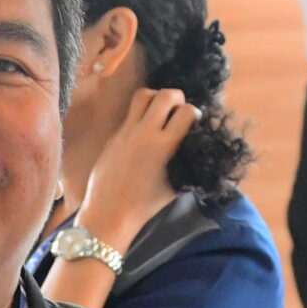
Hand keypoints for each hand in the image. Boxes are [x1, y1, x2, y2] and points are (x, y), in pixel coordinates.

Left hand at [76, 87, 194, 247]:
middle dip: (178, 97)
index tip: (194, 121)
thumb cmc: (145, 205)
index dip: (195, 112)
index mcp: (164, 146)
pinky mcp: (114, 135)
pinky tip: (144, 128)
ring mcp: (127, 132)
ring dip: (156, 97)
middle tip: (179, 109)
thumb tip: (197, 149)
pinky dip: (141, 113)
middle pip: (166, 95)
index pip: (187, 112)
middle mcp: (145, 133)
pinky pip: (130, 113)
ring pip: (143, 95)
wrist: (109, 211)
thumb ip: (186, 163)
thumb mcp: (175, 185)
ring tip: (160, 111)